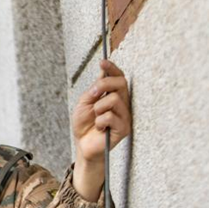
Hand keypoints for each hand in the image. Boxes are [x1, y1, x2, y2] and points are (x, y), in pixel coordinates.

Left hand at [71, 59, 131, 199]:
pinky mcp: (124, 128)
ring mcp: (124, 115)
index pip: (118, 77)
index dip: (112, 68)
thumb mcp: (84, 103)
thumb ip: (94, 90)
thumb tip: (103, 75)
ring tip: (96, 118)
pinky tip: (100, 128)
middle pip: (120, 83)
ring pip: (114, 100)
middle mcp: (122, 103)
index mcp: (113, 95)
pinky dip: (100, 122)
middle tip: (92, 95)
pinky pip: (110, 116)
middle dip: (103, 85)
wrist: (83, 145)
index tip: (102, 62)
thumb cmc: (84, 124)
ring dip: (99, 108)